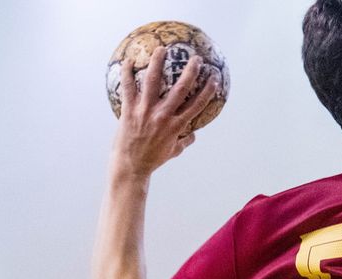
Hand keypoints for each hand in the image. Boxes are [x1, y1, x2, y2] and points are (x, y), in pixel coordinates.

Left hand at [110, 46, 218, 178]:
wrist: (130, 166)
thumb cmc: (153, 159)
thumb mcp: (173, 151)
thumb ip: (184, 141)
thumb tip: (193, 134)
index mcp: (176, 126)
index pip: (196, 105)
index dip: (207, 91)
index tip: (214, 79)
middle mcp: (163, 116)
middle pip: (180, 89)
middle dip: (190, 72)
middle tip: (196, 59)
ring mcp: (145, 111)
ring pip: (153, 82)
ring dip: (158, 64)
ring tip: (162, 50)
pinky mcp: (129, 110)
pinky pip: (128, 88)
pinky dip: (128, 73)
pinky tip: (129, 61)